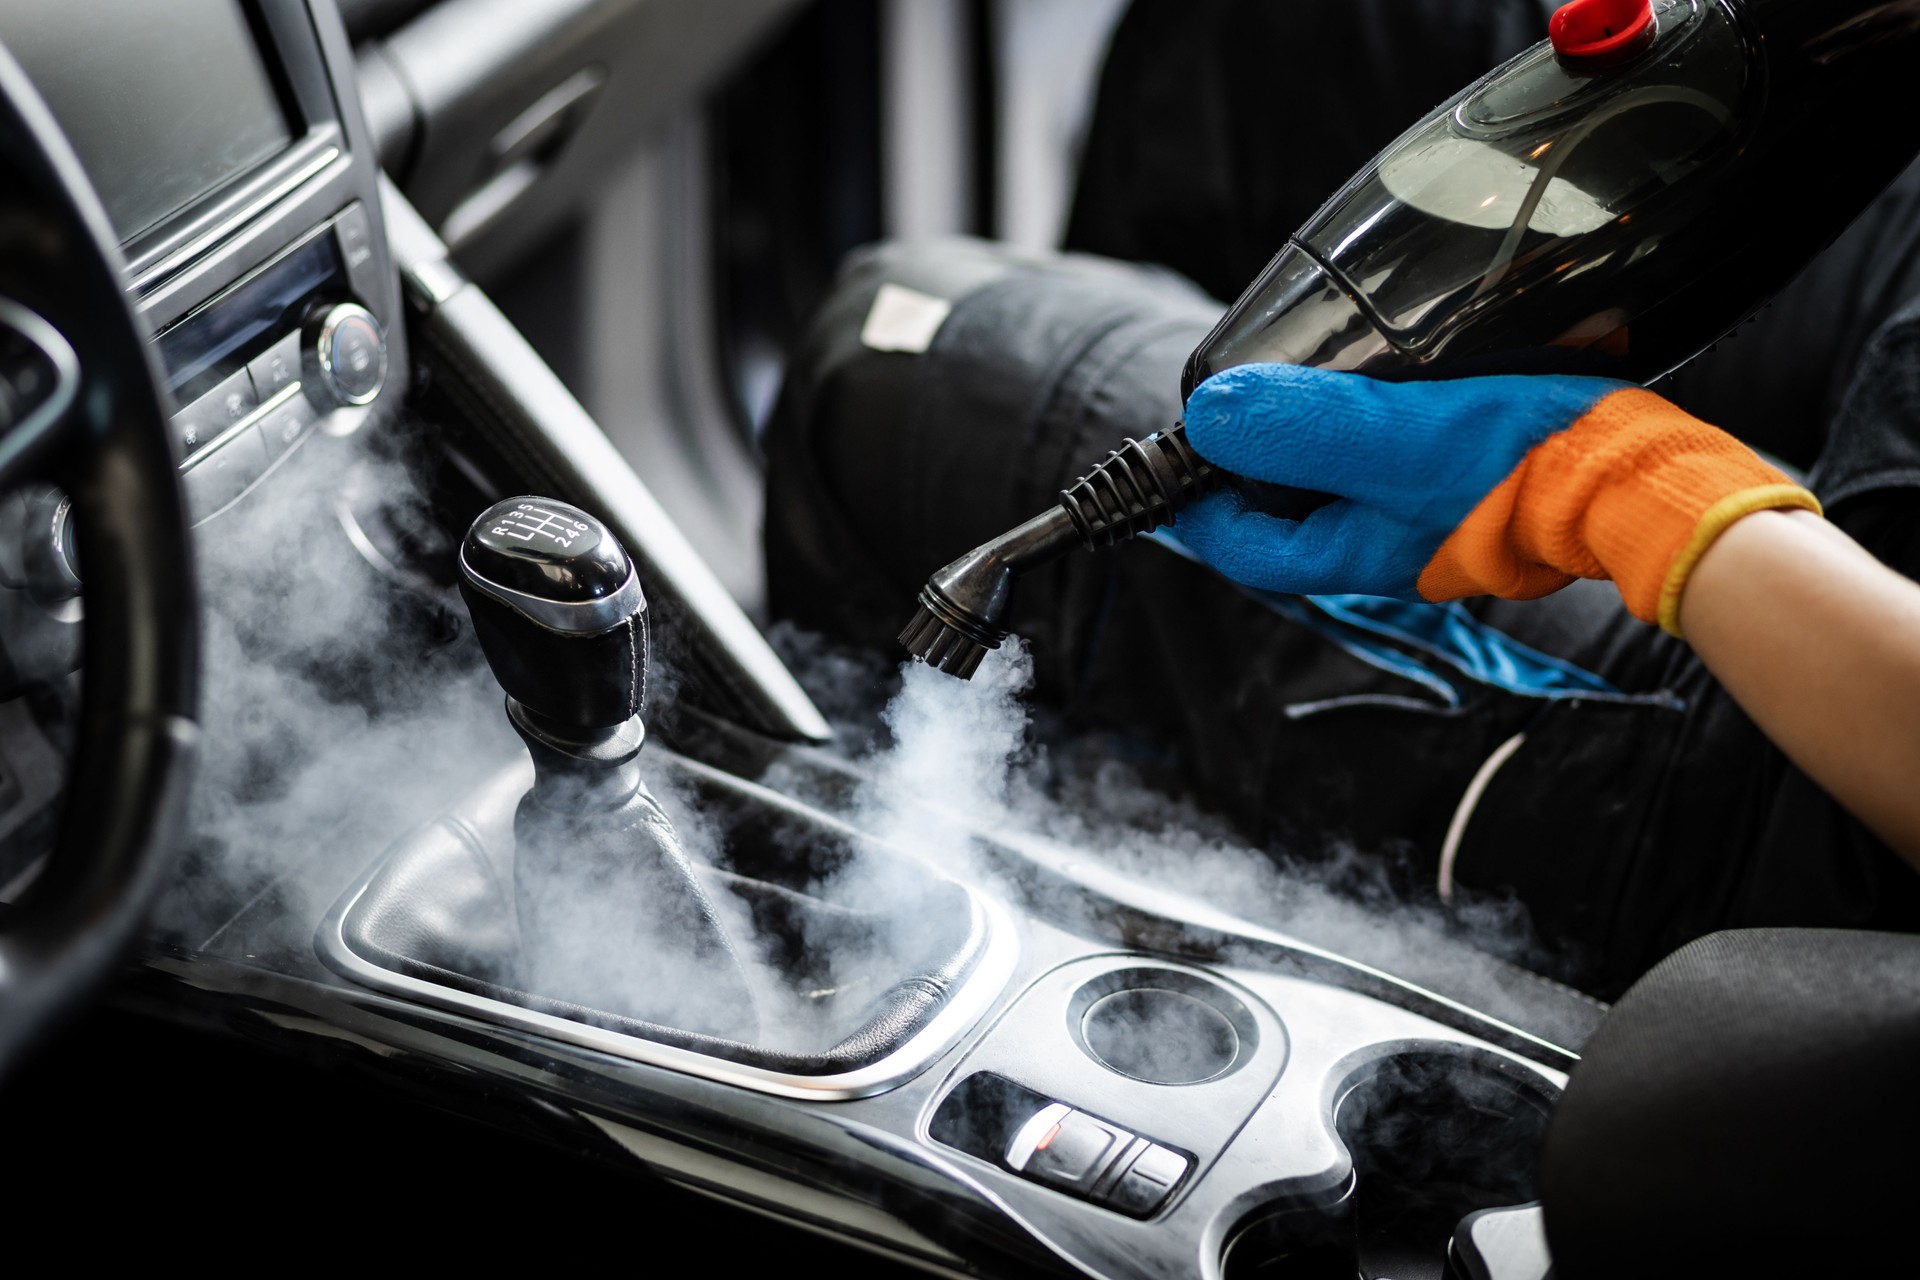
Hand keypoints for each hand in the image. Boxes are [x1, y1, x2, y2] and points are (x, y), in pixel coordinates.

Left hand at [1174, 364, 1819, 633]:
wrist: (1641, 479)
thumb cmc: (1523, 468)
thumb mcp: (1395, 439)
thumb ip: (1301, 430)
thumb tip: (1210, 414)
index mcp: (1349, 545)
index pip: (1238, 542)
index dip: (1188, 503)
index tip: (1155, 464)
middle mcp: (1379, 541)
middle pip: (1280, 515)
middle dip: (1242, 470)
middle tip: (1219, 411)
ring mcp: (1423, 517)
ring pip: (1335, 486)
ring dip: (1304, 443)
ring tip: (1285, 387)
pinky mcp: (1464, 483)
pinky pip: (1388, 461)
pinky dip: (1365, 429)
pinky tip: (1377, 386)